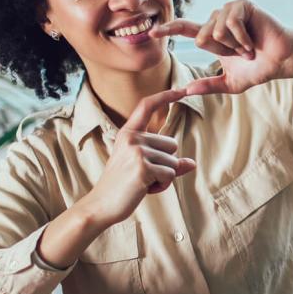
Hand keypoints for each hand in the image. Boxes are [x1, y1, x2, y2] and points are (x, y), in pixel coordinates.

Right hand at [79, 88, 196, 227]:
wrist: (101, 205)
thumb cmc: (122, 186)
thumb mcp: (142, 168)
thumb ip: (166, 163)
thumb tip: (191, 163)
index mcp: (128, 133)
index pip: (147, 106)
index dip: (165, 96)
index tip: (182, 89)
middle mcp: (132, 138)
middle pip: (172, 144)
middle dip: (165, 164)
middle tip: (143, 175)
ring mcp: (137, 151)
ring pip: (173, 162)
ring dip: (164, 177)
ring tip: (143, 182)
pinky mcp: (143, 167)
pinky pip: (170, 175)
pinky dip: (162, 185)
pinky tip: (145, 189)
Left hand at [149, 0, 292, 94]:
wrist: (281, 60)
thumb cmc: (259, 68)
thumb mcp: (230, 83)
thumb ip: (209, 86)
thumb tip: (186, 91)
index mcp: (213, 34)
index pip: (186, 29)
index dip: (169, 29)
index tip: (152, 32)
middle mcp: (218, 19)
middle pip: (201, 37)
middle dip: (223, 52)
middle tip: (242, 54)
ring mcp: (229, 10)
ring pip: (215, 31)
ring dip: (234, 46)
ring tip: (249, 46)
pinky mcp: (241, 5)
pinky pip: (229, 24)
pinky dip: (242, 38)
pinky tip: (252, 41)